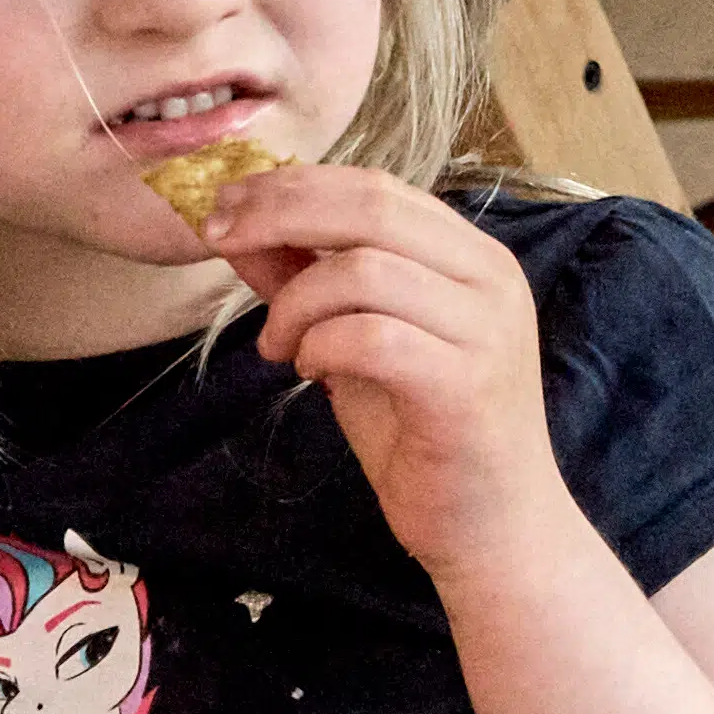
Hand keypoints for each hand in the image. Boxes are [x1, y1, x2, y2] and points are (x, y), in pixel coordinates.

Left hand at [206, 165, 584, 570]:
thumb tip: (239, 228)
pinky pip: (368, 337)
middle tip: (219, 240)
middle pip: (370, 208)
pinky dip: (318, 347)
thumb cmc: (427, 434)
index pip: (376, 187)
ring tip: (278, 346)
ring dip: (294, 304)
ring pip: (363, 271)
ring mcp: (486, 331)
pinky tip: (309, 372)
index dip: (290, 185)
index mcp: (472, 258)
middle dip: (277, 214)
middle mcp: (491, 281)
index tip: (224, 206)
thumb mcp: (357, 342)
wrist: (494, 527)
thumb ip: (309, 280)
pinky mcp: (466, 386)